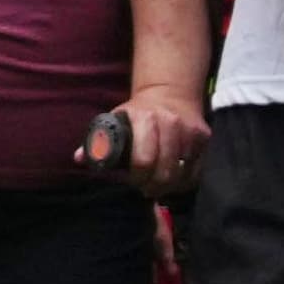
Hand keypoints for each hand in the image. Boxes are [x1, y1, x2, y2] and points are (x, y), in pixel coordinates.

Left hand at [82, 83, 210, 199]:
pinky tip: (175, 182)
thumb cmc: (136, 113)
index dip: (137, 177)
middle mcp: (170, 123)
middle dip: (154, 186)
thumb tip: (78, 158)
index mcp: (142, 118)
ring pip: (183, 173)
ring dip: (170, 187)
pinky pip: (198, 169)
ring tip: (159, 188)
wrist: (170, 93)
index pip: (143, 159)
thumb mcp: (114, 120)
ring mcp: (190, 131)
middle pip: (165, 170)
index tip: (133, 182)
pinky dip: (186, 181)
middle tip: (146, 190)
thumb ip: (98, 140)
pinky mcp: (204, 137)